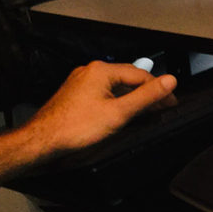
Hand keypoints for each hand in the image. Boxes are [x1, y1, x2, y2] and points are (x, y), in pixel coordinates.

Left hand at [25, 61, 176, 154]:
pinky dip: (117, 101)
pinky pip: (104, 93)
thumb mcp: (119, 112)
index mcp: (102, 71)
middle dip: (146, 93)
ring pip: (116, 86)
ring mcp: (82, 83)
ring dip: (132, 97)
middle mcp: (90, 72)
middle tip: (161, 107)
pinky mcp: (77, 94)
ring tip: (144, 111)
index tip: (170, 100)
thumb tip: (170, 81)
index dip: (160, 89)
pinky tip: (121, 113)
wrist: (42, 140)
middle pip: (129, 79)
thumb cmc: (73, 127)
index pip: (141, 75)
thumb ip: (147, 96)